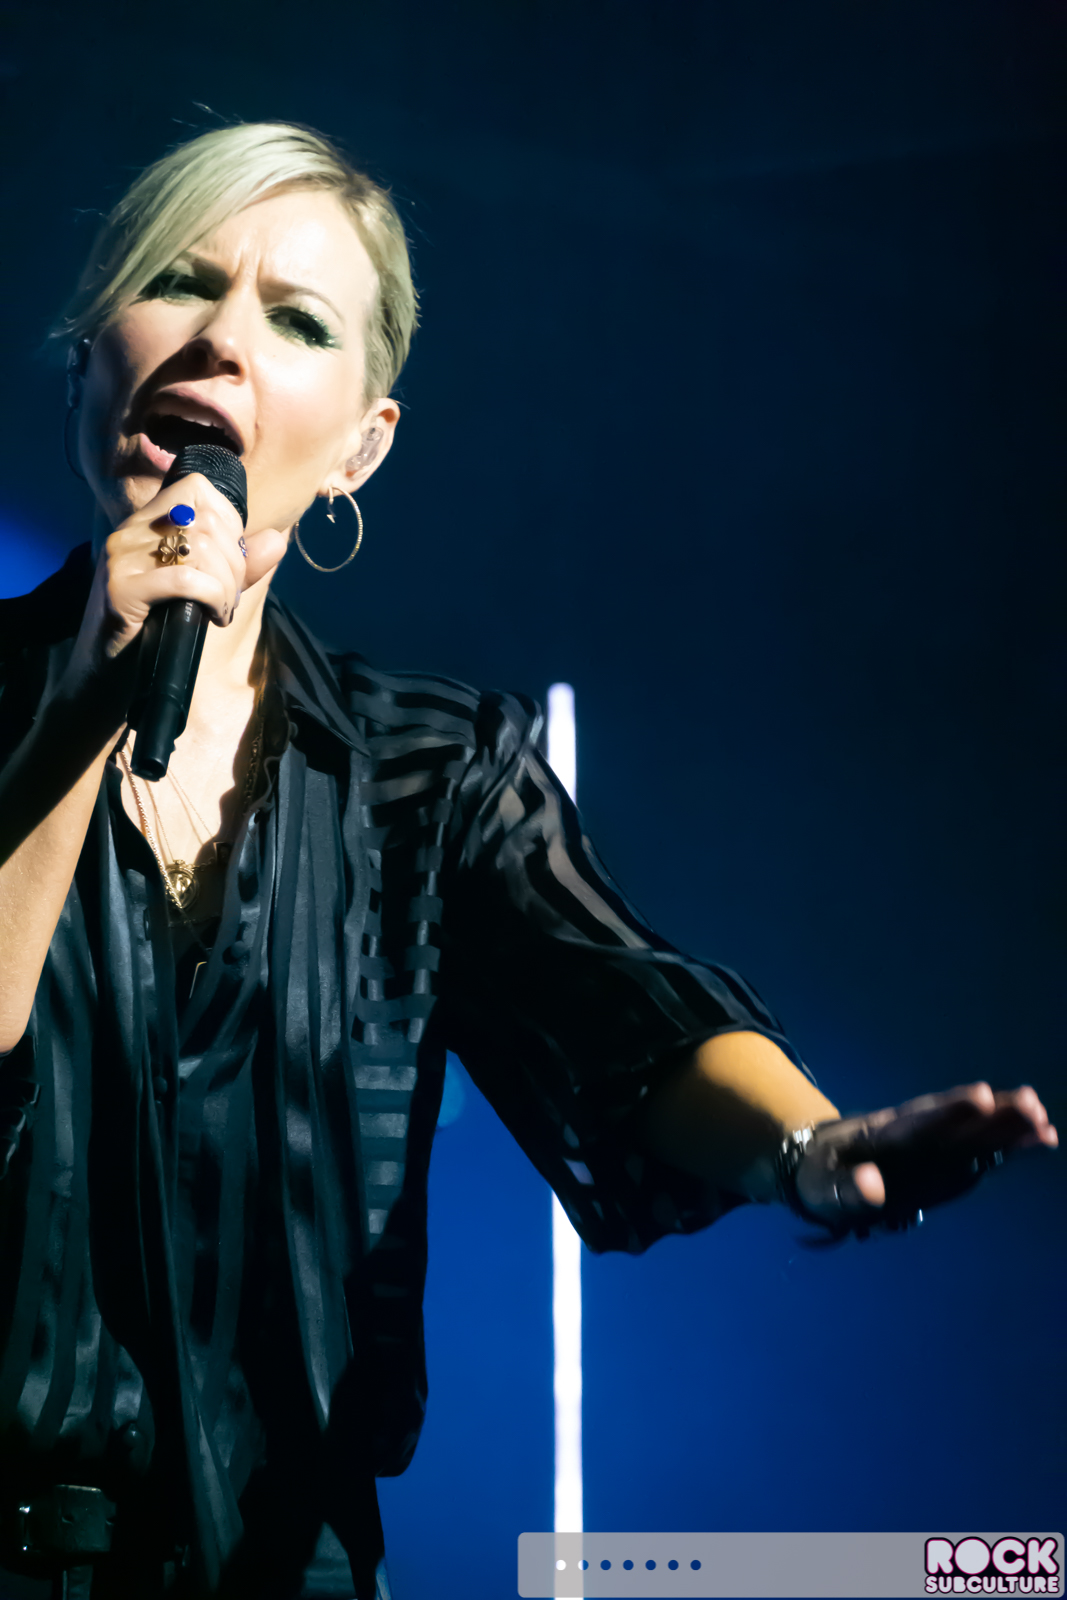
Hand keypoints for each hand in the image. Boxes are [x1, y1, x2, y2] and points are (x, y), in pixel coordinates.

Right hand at [62, 475, 286, 714]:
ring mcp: (121, 558)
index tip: (233, 561)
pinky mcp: (120, 589)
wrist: (104, 678)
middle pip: (207, 521)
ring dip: (227, 585)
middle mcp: (129, 533)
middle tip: (230, 597)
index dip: (230, 521)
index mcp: (145, 524)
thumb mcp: (201, 593)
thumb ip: (238, 566)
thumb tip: (277, 539)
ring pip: (201, 548)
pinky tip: (213, 618)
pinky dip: (213, 599)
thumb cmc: (154, 633)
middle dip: (235, 563)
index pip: (197, 489)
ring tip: (222, 611)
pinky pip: (187, 580)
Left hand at [793, 1082, 1058, 1237]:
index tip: (981, 1097)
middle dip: (992, 1113)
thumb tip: (873, 1186)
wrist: (821, 1162)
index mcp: (882, 1136)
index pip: (917, 1122)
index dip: (948, 1111)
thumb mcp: (822, 1186)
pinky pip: (982, 1147)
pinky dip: (1011, 1143)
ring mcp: (933, 1143)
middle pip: (955, 1121)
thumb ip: (847, 1188)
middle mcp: (914, 1133)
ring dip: (1007, 1122)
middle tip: (1030, 1103)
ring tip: (1042, 1117)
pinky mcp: (946, 1157)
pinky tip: (1043, 1137)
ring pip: (973, 1128)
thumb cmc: (820, 1174)